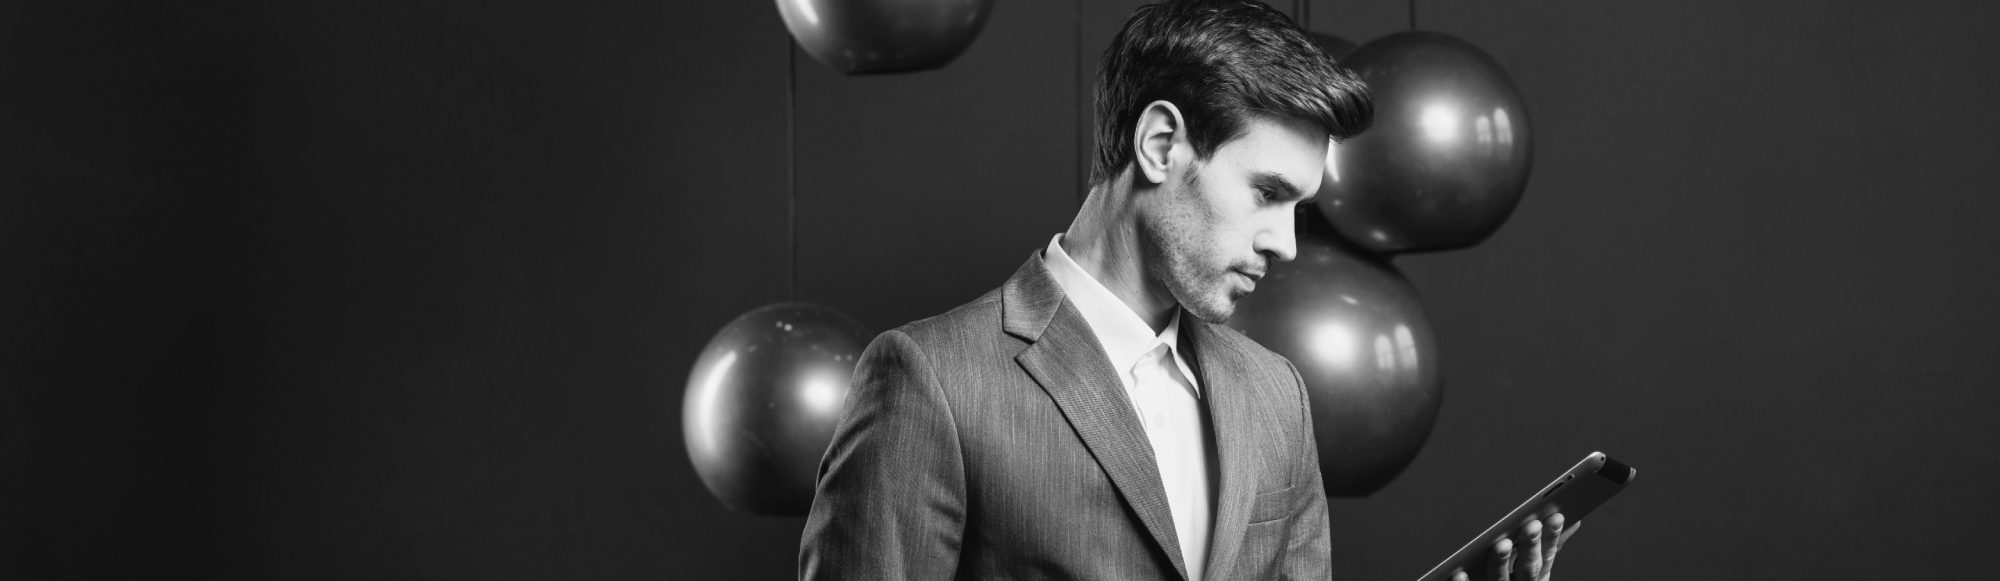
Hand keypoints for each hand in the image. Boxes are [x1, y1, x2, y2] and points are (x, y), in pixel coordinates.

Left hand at [1448, 513, 1581, 580]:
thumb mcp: (1536, 570)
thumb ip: (1550, 546)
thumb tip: (1570, 522)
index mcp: (1535, 578)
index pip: (1547, 557)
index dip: (1552, 538)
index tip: (1555, 517)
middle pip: (1528, 570)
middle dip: (1531, 549)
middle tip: (1532, 527)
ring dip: (1501, 563)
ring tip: (1502, 544)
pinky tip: (1460, 574)